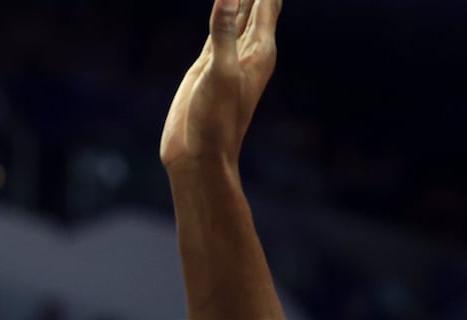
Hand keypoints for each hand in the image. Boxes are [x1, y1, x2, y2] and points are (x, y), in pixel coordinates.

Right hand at [161, 0, 281, 170]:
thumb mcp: (218, 74)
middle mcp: (249, 48)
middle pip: (260, 1)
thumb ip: (223, 33)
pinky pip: (220, 24)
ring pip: (241, 9)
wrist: (198, 156)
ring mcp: (229, 54)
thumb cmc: (214, 122)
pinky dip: (223, 7)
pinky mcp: (209, 62)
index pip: (268, 0)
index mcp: (260, 49)